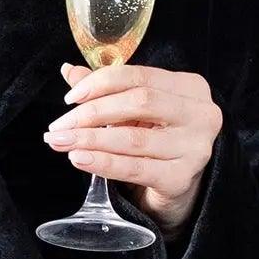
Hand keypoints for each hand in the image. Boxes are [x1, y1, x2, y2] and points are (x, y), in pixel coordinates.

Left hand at [44, 61, 221, 237]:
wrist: (179, 187)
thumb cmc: (158, 140)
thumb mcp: (136, 111)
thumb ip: (107, 91)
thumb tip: (69, 71)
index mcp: (189, 88)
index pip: (139, 76)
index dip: (100, 83)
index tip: (70, 97)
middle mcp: (200, 114)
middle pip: (138, 103)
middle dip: (91, 113)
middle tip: (59, 126)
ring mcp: (195, 148)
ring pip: (133, 138)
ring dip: (90, 139)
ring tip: (60, 141)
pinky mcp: (182, 178)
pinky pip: (135, 169)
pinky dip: (103, 163)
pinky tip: (79, 159)